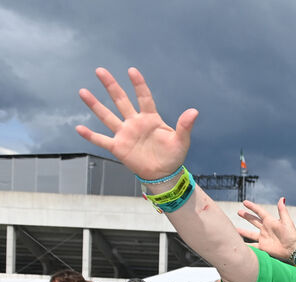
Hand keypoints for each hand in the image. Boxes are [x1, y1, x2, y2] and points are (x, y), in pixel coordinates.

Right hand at [76, 67, 195, 182]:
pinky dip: (90, 135)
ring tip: (83, 91)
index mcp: (150, 119)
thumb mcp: (181, 141)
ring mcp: (125, 134)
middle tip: (100, 71)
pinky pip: (102, 140)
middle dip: (111, 86)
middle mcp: (135, 123)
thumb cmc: (173, 156)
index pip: (144, 98)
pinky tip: (78, 128)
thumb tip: (194, 111)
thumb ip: (185, 126)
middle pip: (121, 100)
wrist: (164, 174)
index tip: (132, 71)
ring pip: (107, 116)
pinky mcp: (118, 147)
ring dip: (95, 105)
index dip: (138, 84)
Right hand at [238, 197, 295, 261]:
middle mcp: (266, 229)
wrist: (292, 250)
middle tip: (239, 212)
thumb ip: (282, 210)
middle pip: (254, 221)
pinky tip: (239, 244)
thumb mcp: (287, 222)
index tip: (245, 202)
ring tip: (234, 229)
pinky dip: (245, 245)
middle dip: (246, 216)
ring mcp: (263, 238)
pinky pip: (251, 245)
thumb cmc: (291, 236)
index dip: (252, 207)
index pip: (260, 212)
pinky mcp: (262, 247)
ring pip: (250, 233)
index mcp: (271, 221)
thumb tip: (282, 198)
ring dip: (242, 231)